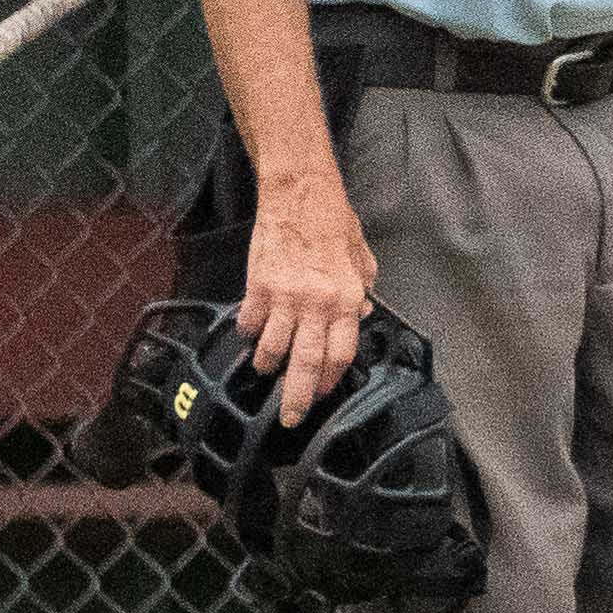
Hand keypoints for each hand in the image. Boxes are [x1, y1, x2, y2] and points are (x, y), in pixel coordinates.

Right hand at [243, 183, 376, 424]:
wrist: (299, 194)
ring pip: (273, 348)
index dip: (329, 380)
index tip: (321, 393)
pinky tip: (252, 335)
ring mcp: (284, 297)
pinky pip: (250, 323)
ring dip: (269, 365)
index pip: (340, 355)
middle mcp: (316, 304)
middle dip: (297, 397)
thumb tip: (359, 319)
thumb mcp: (362, 259)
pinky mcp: (257, 286)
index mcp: (345, 299)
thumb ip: (362, 292)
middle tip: (290, 417)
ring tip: (267, 370)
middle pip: (306, 363)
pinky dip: (249, 334)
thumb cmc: (333, 223)